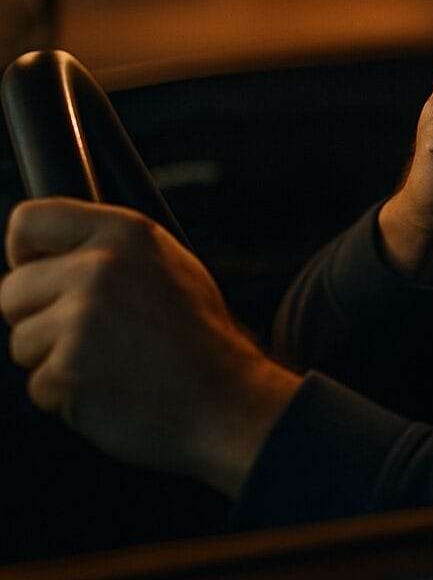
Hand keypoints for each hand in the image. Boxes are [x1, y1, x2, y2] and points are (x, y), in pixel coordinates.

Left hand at [0, 199, 300, 497]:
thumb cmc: (196, 335)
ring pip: (21, 341)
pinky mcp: (68, 369)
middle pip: (11, 289)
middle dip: (37, 317)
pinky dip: (66, 395)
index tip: (41, 273)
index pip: (29, 220)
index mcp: (125, 232)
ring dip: (54, 360)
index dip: (26, 253)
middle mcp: (100, 267)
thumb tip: (48, 255)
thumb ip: (108, 251)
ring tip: (110, 361)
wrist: (225, 398)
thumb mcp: (166, 263)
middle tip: (87, 334)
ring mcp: (82, 319)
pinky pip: (37, 384)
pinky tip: (112, 387)